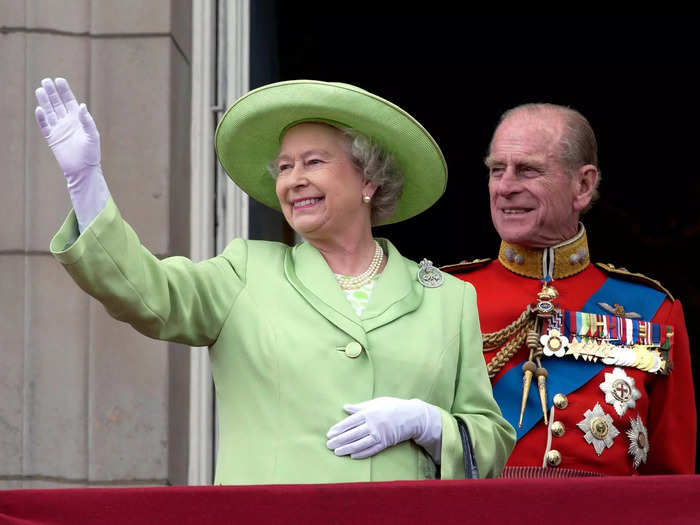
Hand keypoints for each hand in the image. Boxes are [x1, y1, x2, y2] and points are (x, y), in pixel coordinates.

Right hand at [35, 77, 99, 175]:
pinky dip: (41, 118)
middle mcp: (67, 122)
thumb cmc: (91, 153)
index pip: (69, 101)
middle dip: (52, 92)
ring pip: (49, 112)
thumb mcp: (92, 135)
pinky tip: (39, 109)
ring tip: (40, 89)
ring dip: (44, 101)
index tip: (59, 80)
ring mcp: (59, 129)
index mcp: (78, 120)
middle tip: (46, 80)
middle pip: (57, 104)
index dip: (64, 91)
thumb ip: (87, 121)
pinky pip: (44, 126)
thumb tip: (81, 105)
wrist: (83, 170)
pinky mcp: (52, 138)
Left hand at [326, 397, 441, 460]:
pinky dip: (361, 453)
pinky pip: (371, 450)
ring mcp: (379, 435)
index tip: (330, 434)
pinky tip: (352, 456)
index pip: (350, 422)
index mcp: (369, 413)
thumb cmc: (392, 406)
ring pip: (360, 444)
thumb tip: (345, 407)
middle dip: (339, 440)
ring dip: (347, 449)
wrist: (412, 416)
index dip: (339, 428)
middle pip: (353, 434)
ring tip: (337, 452)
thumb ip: (360, 407)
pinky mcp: (385, 443)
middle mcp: (373, 424)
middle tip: (329, 445)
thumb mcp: (376, 402)